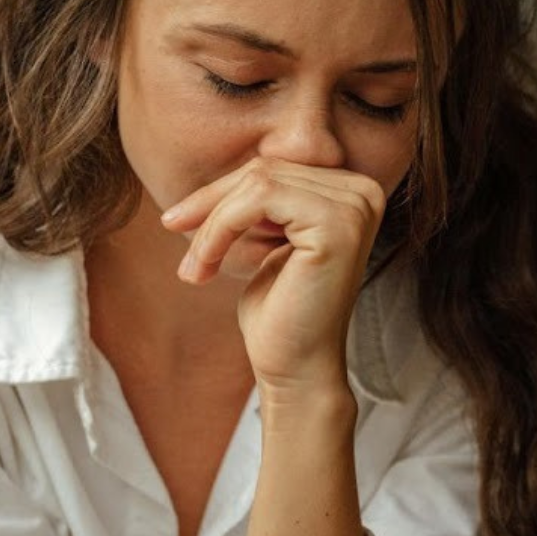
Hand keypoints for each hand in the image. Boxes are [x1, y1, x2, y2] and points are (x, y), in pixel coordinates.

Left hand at [159, 157, 386, 394]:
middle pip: (265, 169)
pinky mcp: (338, 224)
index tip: (178, 221)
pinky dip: (219, 229)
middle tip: (172, 232)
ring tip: (193, 265)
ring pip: (257, 182)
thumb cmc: (279, 312)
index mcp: (352, 191)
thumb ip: (262, 199)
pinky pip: (258, 199)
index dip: (221, 192)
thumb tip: (232, 165)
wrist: (295, 369)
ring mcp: (356, 206)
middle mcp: (364, 191)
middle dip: (210, 204)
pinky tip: (204, 266)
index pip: (274, 169)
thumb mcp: (266, 240)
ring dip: (211, 223)